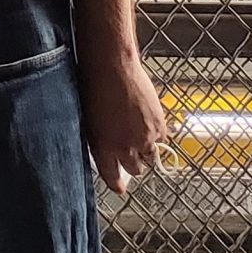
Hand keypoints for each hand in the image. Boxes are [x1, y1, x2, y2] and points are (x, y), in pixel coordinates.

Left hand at [79, 48, 169, 193]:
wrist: (113, 64)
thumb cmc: (93, 85)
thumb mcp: (89, 118)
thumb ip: (100, 139)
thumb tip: (108, 148)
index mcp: (103, 147)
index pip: (111, 176)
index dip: (116, 183)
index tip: (120, 188)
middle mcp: (125, 148)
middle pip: (135, 169)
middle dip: (133, 162)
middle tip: (130, 149)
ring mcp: (145, 138)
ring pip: (150, 156)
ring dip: (145, 149)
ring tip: (139, 133)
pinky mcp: (159, 126)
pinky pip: (162, 139)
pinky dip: (156, 133)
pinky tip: (147, 119)